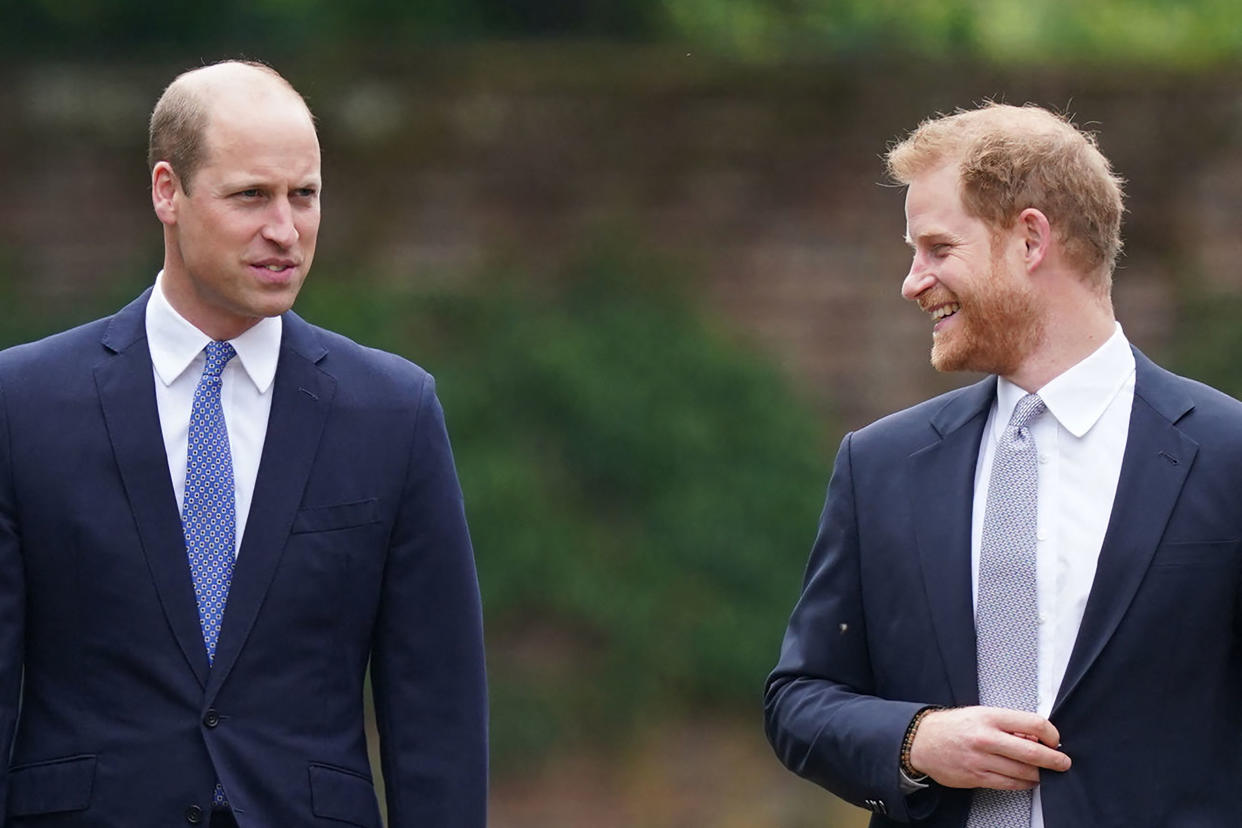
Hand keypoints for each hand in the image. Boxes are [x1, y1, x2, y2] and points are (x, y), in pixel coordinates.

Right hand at [907, 706, 1070, 789]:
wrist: (922, 742)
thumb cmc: (953, 726)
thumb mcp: (981, 714)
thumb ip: (1008, 724)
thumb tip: (1036, 736)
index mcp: (990, 717)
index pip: (1033, 723)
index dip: (1051, 734)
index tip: (1054, 739)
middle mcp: (986, 738)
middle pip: (1032, 752)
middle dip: (1054, 760)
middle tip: (1063, 762)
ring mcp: (981, 759)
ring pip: (1023, 772)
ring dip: (1039, 774)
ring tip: (1043, 771)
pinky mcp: (977, 777)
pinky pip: (1010, 784)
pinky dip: (1024, 783)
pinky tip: (1027, 779)